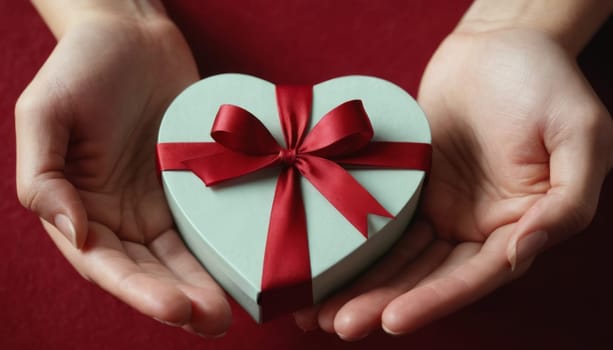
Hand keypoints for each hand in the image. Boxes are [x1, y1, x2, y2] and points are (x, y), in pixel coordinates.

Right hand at [15, 7, 230, 336]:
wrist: (133, 36)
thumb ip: (43, 178)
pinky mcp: (191, 188)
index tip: (177, 308)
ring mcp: (157, 204)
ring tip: (233, 311)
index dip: (139, 291)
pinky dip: (220, 251)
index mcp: (78, 208)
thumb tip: (72, 233)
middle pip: (148, 271)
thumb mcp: (44, 113)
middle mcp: (118, 216)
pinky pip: (205, 226)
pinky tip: (243, 270)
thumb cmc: (82, 67)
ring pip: (180, 258)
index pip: (106, 264)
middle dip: (180, 300)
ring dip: (204, 286)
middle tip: (215, 321)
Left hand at [294, 19, 612, 339]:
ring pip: (400, 257)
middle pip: (429, 276)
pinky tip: (329, 266)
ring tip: (319, 312)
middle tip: (339, 324)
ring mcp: (443, 207)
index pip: (477, 275)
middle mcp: (479, 226)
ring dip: (363, 284)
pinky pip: (384, 222)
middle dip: (385, 302)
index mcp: (522, 223)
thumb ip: (567, 200)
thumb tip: (523, 250)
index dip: (435, 299)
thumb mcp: (582, 134)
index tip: (392, 319)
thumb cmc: (546, 80)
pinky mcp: (413, 187)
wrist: (498, 42)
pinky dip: (359, 247)